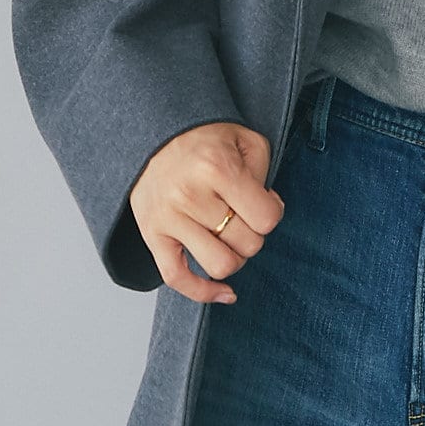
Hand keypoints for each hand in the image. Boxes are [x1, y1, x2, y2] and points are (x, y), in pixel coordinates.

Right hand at [128, 121, 284, 302]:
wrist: (154, 133)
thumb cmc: (205, 138)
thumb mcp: (246, 139)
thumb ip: (264, 174)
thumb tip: (268, 213)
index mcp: (218, 168)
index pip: (266, 218)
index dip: (272, 212)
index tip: (264, 201)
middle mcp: (190, 196)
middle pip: (247, 244)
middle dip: (255, 233)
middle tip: (245, 215)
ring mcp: (168, 219)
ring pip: (220, 265)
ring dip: (235, 258)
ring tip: (231, 237)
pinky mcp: (152, 236)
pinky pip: (177, 279)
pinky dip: (203, 292)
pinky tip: (223, 292)